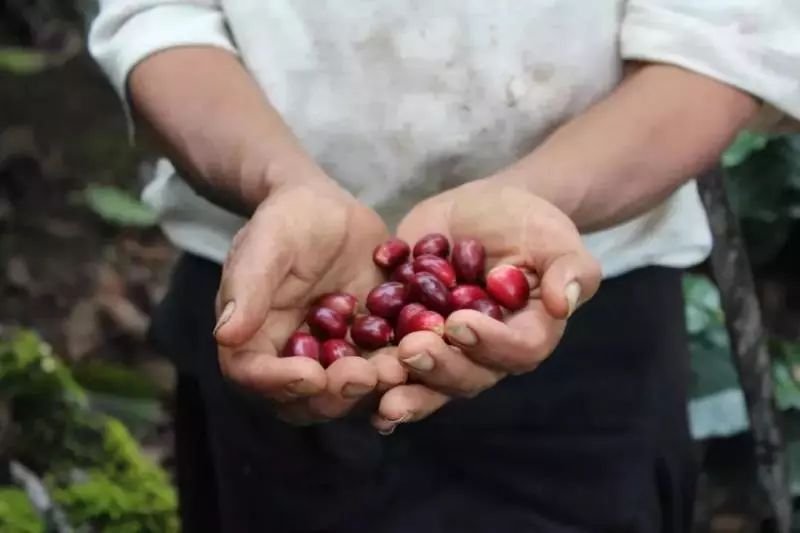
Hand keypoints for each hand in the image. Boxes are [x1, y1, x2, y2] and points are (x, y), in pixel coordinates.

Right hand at [213, 179, 405, 423]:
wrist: (330, 209)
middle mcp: (289, 357)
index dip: (279, 383)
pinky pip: (381, 370)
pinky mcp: (366, 349)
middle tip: (364, 375)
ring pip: (347, 393)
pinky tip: (423, 361)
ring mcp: (331, 358)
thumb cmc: (288, 218)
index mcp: (252, 336)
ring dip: (372, 389)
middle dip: (335, 394)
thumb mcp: (267, 241)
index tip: (310, 375)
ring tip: (397, 367)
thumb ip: (249, 285)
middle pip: (303, 399)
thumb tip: (225, 334)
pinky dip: (400, 371)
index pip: (253, 375)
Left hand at [372, 179, 600, 432]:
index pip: (517, 351)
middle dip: (439, 367)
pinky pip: (392, 364)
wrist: (483, 213)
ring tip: (378, 381)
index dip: (490, 344)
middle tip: (412, 349)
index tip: (461, 322)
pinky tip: (347, 378)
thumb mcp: (554, 237)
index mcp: (527, 335)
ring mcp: (445, 351)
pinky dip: (372, 375)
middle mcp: (485, 355)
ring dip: (404, 386)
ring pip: (428, 382)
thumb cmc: (528, 224)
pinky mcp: (407, 336)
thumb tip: (564, 302)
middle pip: (468, 377)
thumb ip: (570, 268)